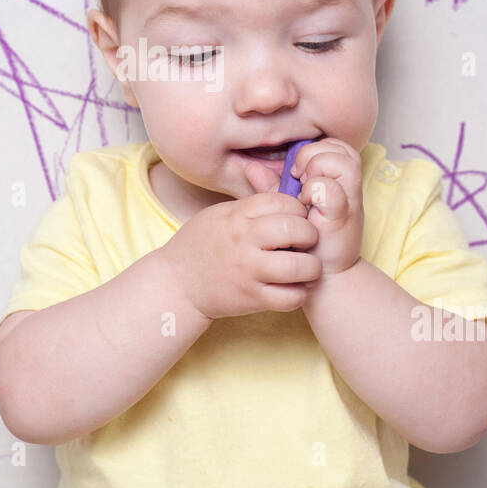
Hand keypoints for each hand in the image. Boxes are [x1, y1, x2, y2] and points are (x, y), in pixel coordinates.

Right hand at [160, 191, 321, 319]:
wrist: (175, 284)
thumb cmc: (199, 245)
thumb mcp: (220, 214)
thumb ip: (251, 204)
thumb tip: (283, 188)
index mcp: (237, 215)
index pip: (282, 200)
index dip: (298, 208)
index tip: (298, 217)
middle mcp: (244, 240)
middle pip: (296, 228)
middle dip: (311, 234)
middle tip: (308, 241)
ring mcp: (249, 271)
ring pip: (300, 266)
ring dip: (311, 266)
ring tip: (307, 266)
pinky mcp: (252, 298)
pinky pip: (290, 297)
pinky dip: (299, 294)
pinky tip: (293, 287)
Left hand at [243, 137, 363, 275]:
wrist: (323, 279)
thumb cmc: (304, 245)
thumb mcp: (287, 210)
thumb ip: (272, 188)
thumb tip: (251, 167)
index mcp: (335, 182)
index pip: (332, 145)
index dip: (312, 150)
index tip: (294, 171)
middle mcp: (347, 188)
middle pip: (339, 147)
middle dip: (313, 155)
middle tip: (298, 177)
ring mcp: (348, 201)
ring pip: (342, 160)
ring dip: (318, 169)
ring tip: (304, 190)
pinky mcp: (344, 217)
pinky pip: (330, 189)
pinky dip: (315, 191)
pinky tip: (306, 205)